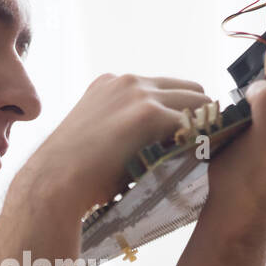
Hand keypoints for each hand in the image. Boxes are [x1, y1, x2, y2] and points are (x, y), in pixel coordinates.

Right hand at [20, 73, 214, 217]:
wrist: (54, 183)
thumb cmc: (71, 175)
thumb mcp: (96, 137)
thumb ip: (122, 129)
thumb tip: (157, 145)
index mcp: (110, 84)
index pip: (163, 88)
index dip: (180, 111)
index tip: (189, 134)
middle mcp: (126, 81)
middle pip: (188, 88)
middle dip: (201, 114)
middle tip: (208, 143)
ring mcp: (138, 94)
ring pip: (198, 101)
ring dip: (207, 125)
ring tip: (210, 151)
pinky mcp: (148, 113)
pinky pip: (194, 121)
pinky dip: (204, 137)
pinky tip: (205, 155)